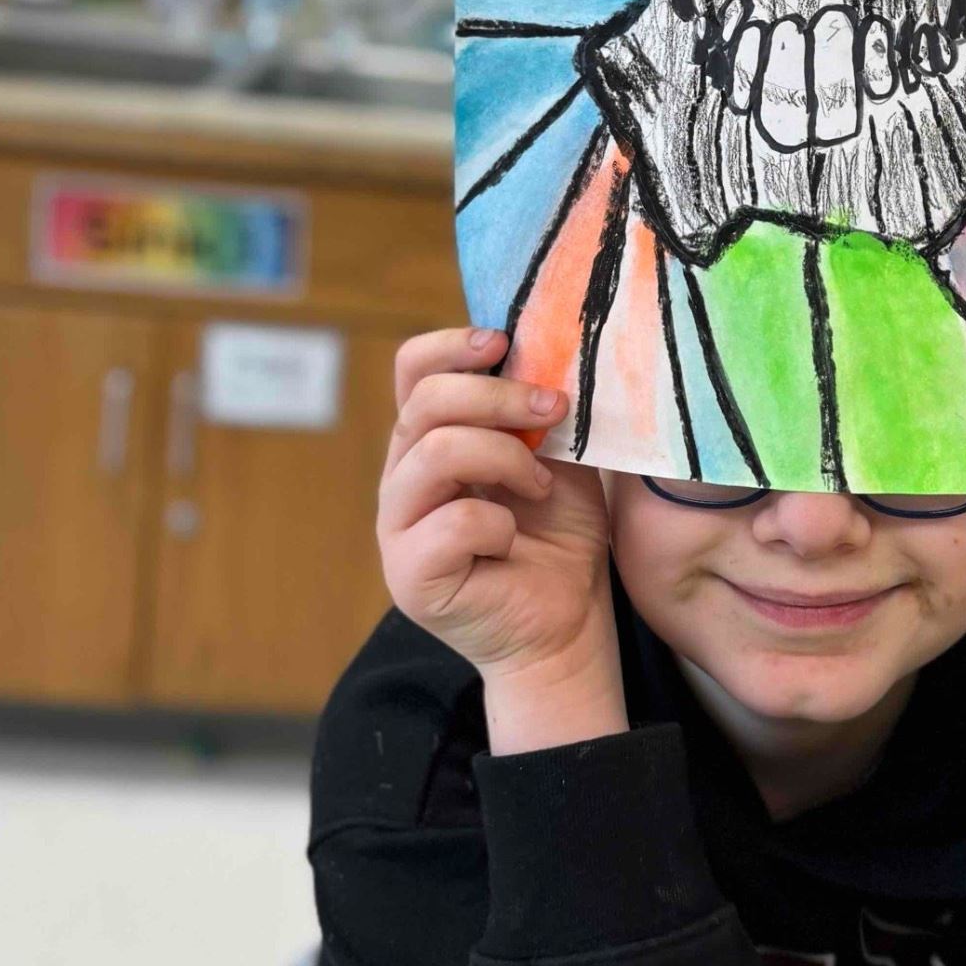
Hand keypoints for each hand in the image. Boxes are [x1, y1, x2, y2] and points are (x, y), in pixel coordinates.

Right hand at [379, 327, 624, 753]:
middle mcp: (403, 477)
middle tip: (553, 411)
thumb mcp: (558, 457)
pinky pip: (452, 521)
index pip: (413, 370)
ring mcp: (398, 527)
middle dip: (498, 396)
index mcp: (430, 439)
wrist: (567, 623)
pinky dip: (498, 524)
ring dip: (504, 458)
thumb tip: (546, 349)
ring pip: (435, 452)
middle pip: (426, 402)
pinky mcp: (409, 574)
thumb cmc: (560, 538)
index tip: (505, 342)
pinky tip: (514, 541)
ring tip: (539, 485)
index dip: (452, 345)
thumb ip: (539, 410)